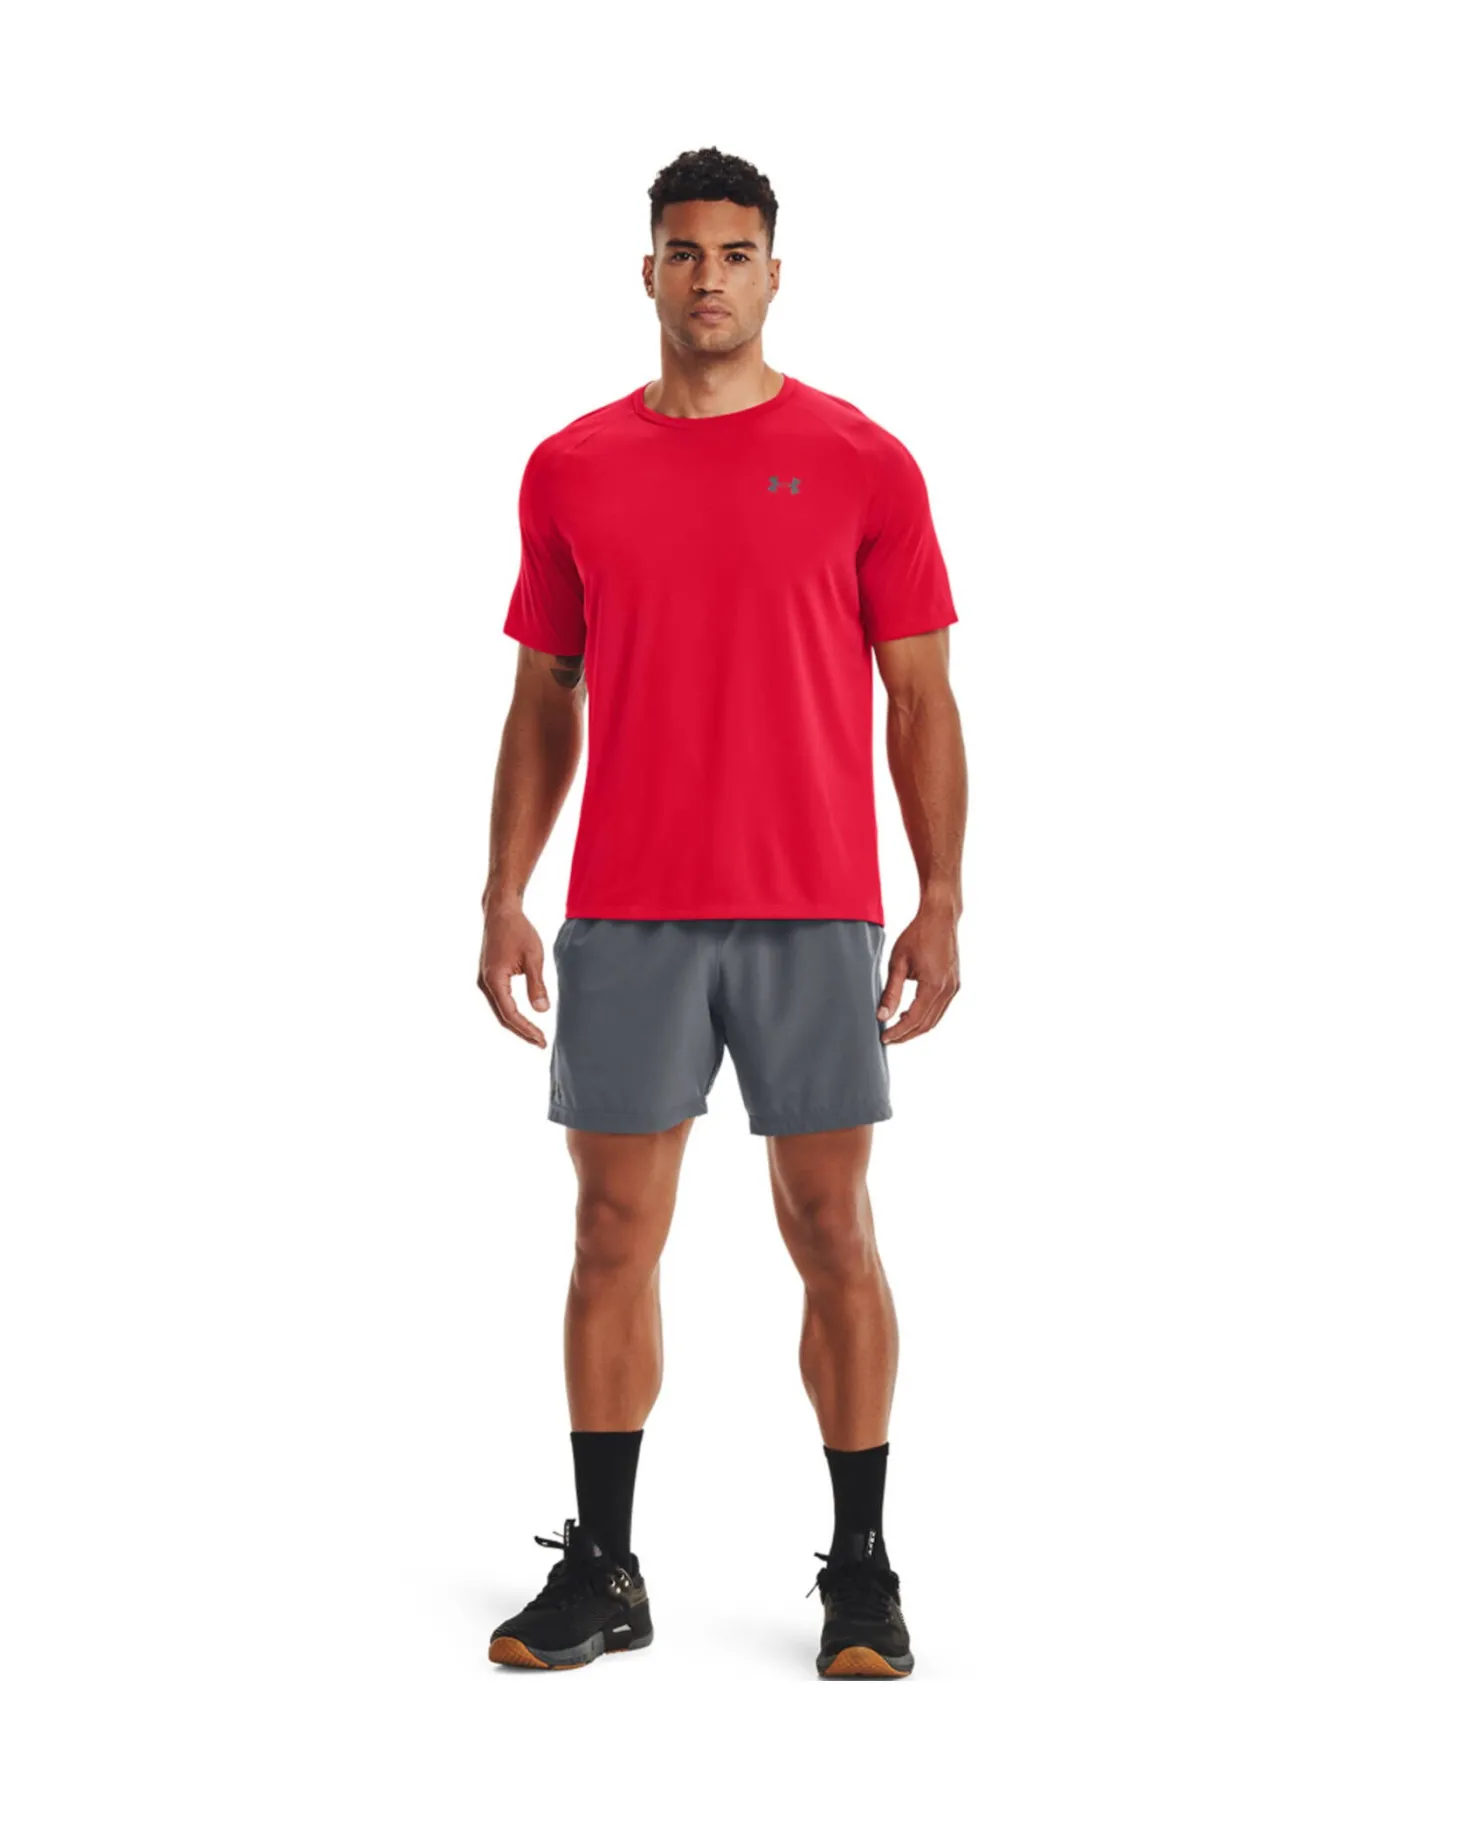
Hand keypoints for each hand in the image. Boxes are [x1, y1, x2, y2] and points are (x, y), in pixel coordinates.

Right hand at [478, 905, 550, 1046]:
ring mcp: (484, 980)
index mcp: (494, 980)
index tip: (542, 1040)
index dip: (526, 1029)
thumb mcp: (533, 957)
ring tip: (534, 1035)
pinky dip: (510, 1012)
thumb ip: (537, 984)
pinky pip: (498, 1001)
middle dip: (521, 1032)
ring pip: (499, 1010)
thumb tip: (542, 1011)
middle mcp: (485, 983)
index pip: (511, 1014)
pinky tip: (523, 1018)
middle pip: (502, 1017)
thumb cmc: (518, 930)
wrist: (501, 912)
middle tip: (541, 1043)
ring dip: (516, 1023)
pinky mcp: (488, 976)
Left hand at [877, 904, 960, 1043]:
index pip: (914, 1019)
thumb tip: (882, 1016)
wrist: (940, 917)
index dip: (898, 1032)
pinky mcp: (955, 984)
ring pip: (935, 1019)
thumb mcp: (898, 962)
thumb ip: (891, 992)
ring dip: (916, 1028)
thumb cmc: (917, 935)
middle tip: (888, 1039)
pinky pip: (940, 1009)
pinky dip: (925, 1017)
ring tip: (896, 1030)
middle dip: (906, 1035)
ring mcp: (954, 988)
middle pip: (926, 1025)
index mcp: (934, 985)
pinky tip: (910, 1014)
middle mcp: (948, 990)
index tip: (883, 1038)